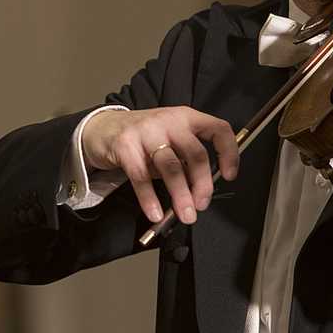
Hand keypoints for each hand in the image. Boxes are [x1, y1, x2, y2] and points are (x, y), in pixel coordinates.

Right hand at [81, 106, 238, 223]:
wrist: (102, 127)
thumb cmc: (143, 137)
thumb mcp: (169, 141)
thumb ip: (185, 160)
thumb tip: (200, 191)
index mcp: (186, 117)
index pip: (218, 129)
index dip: (229, 153)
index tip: (229, 175)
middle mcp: (169, 120)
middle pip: (196, 153)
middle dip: (202, 184)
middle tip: (201, 205)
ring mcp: (146, 131)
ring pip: (171, 167)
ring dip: (181, 195)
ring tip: (185, 215)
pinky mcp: (125, 145)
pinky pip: (141, 176)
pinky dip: (149, 199)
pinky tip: (155, 213)